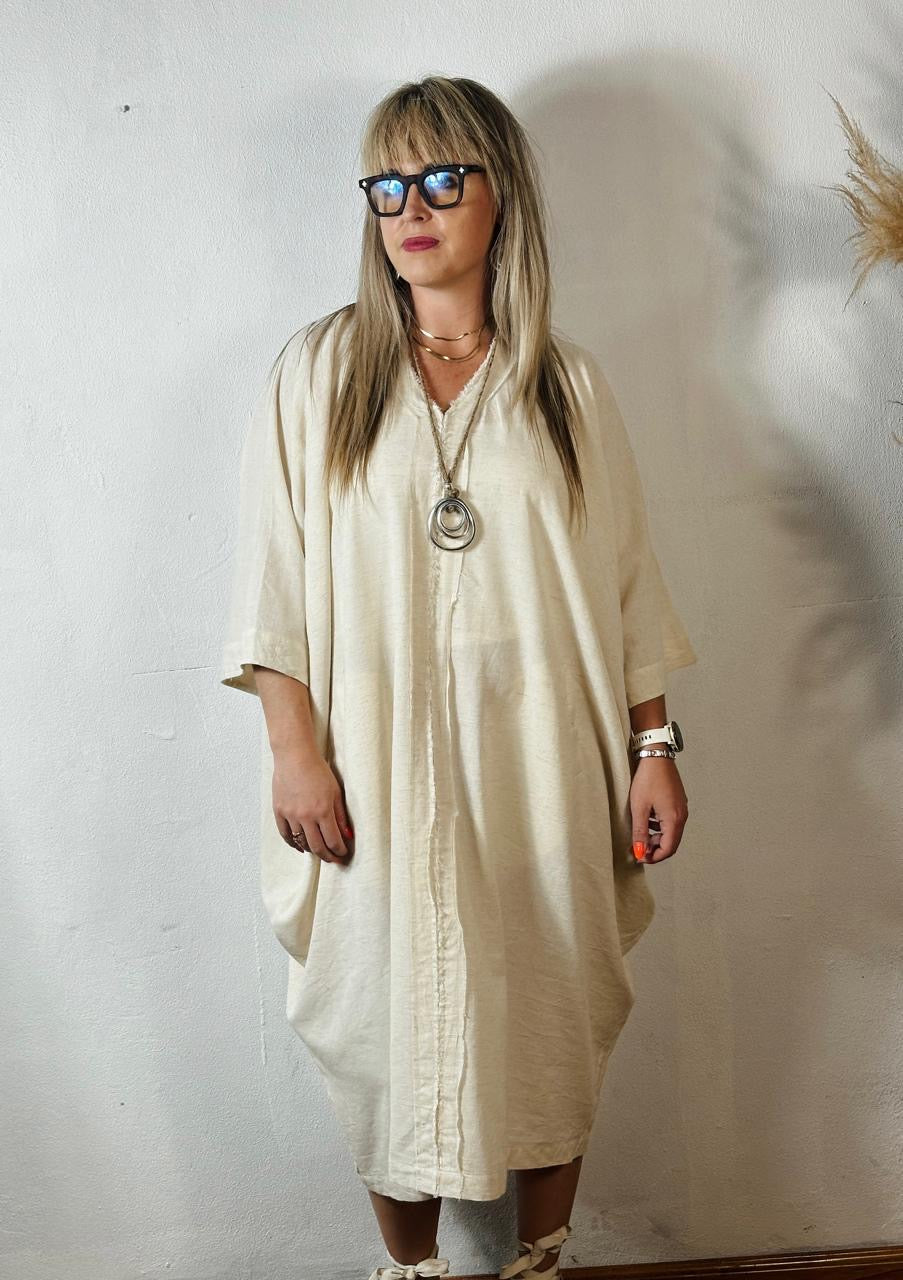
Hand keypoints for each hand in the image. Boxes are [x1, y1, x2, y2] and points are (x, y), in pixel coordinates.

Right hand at [271, 745, 354, 864]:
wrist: (295, 756)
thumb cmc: (317, 770)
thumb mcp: (336, 792)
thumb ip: (341, 815)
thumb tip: (347, 835)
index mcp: (322, 810)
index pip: (333, 841)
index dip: (339, 851)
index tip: (343, 854)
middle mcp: (305, 816)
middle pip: (317, 847)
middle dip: (328, 856)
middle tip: (334, 860)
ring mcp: (290, 815)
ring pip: (301, 843)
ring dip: (312, 850)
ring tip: (320, 852)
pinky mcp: (279, 811)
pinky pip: (285, 835)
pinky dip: (293, 844)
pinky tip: (301, 847)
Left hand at [628, 756, 687, 863]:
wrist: (656, 755)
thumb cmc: (648, 778)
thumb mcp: (639, 808)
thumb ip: (640, 832)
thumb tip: (640, 851)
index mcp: (674, 819)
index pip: (668, 849)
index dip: (654, 857)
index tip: (640, 857)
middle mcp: (682, 816)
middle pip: (671, 842)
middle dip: (655, 849)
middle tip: (639, 848)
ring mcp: (681, 808)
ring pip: (671, 832)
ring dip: (657, 838)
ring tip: (641, 835)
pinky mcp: (678, 802)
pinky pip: (671, 821)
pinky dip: (661, 827)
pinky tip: (648, 821)